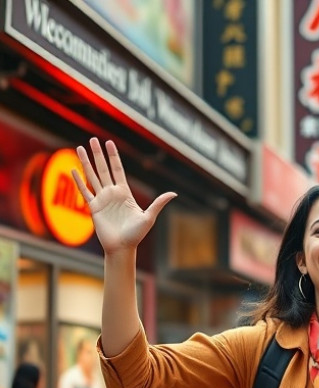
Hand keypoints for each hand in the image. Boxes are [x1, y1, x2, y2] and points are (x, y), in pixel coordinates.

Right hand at [71, 138, 176, 254]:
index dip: (114, 156)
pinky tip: (73, 170)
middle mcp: (112, 193)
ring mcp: (102, 199)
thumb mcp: (149, 217)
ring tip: (80, 148)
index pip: (117, 169)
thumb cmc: (136, 234)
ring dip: (86, 162)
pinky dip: (78, 181)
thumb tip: (174, 193)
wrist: (123, 247)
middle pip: (103, 169)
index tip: (110, 143)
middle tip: (93, 139)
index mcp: (125, 193)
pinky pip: (84, 191)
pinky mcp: (93, 208)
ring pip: (92, 176)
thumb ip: (159, 203)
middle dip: (98, 154)